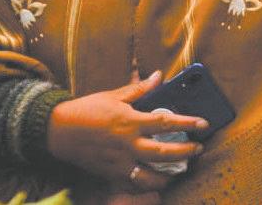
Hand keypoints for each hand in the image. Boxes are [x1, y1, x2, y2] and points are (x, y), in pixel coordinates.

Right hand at [46, 71, 206, 192]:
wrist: (57, 131)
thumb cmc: (87, 110)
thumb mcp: (114, 96)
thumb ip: (139, 89)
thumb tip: (159, 76)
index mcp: (130, 122)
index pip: (166, 122)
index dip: (188, 123)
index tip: (204, 124)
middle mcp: (127, 144)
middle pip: (164, 153)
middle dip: (186, 152)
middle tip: (199, 149)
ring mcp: (119, 162)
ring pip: (151, 176)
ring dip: (169, 175)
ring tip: (181, 170)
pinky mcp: (110, 174)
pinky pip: (133, 184)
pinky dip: (147, 185)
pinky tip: (157, 181)